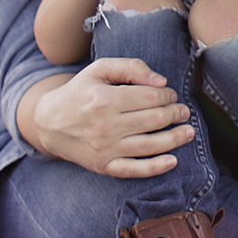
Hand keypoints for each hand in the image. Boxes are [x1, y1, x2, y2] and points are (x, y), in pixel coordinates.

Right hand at [18, 60, 194, 177]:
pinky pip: (134, 170)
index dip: (168, 96)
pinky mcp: (104, 167)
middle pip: (153, 120)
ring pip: (149, 146)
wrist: (49, 123)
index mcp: (105, 99)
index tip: (172, 95)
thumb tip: (161, 82)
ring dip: (174, 139)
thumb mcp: (99, 69)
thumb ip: (131, 68)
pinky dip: (156, 167)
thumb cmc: (79, 92)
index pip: (150, 98)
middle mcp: (105, 126)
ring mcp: (105, 149)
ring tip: (188, 132)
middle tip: (184, 112)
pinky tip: (173, 161)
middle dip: (174, 115)